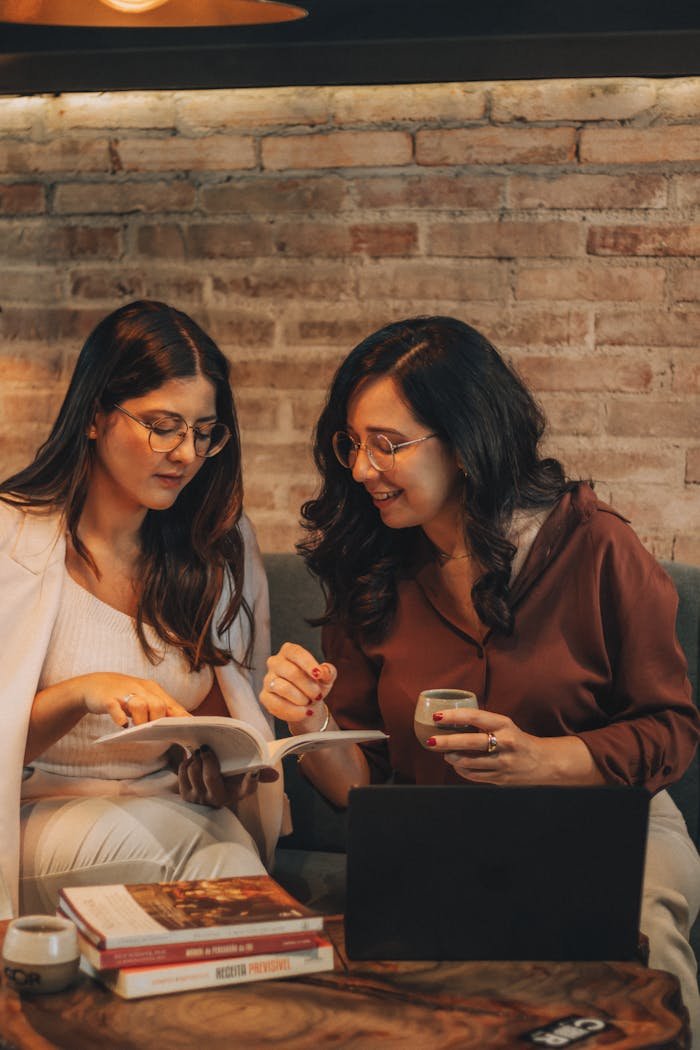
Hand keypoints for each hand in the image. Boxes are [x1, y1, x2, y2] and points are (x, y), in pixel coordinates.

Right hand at [77, 673, 190, 727]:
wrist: (93, 685)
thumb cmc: (123, 695)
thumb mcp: (143, 698)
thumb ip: (158, 709)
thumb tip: (180, 722)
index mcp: (151, 690)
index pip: (170, 703)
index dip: (181, 716)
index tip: (191, 727)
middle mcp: (140, 689)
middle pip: (158, 704)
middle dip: (159, 720)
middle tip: (156, 731)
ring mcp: (123, 693)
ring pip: (139, 704)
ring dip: (141, 720)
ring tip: (137, 729)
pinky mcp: (107, 698)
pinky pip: (115, 707)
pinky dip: (119, 717)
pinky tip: (122, 724)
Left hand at [177, 746, 278, 807]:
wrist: (205, 794)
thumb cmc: (228, 781)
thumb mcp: (242, 778)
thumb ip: (257, 774)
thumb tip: (275, 775)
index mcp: (237, 794)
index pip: (248, 788)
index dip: (251, 780)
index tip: (255, 770)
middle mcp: (218, 799)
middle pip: (211, 777)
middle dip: (208, 759)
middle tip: (207, 747)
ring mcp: (200, 799)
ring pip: (194, 773)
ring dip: (196, 759)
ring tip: (200, 752)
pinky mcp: (186, 795)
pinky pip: (183, 773)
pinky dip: (187, 762)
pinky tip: (192, 759)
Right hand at [261, 643, 336, 733]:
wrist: (308, 704)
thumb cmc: (314, 685)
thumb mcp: (326, 677)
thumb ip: (328, 671)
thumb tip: (324, 671)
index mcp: (289, 651)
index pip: (296, 653)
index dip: (308, 664)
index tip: (318, 675)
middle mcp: (275, 662)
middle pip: (291, 673)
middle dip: (308, 687)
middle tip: (317, 695)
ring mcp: (267, 679)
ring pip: (283, 688)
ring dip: (301, 699)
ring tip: (309, 702)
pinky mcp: (264, 696)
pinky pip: (276, 704)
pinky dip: (294, 711)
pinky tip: (304, 712)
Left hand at [427, 708, 545, 784]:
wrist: (544, 762)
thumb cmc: (518, 740)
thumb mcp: (505, 726)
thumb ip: (483, 724)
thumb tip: (451, 720)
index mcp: (504, 725)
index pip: (475, 717)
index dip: (453, 716)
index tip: (437, 716)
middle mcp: (504, 743)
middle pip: (469, 742)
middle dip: (445, 742)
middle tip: (431, 741)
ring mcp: (503, 762)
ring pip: (468, 762)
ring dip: (452, 758)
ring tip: (445, 754)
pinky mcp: (501, 778)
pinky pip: (473, 775)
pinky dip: (461, 770)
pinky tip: (458, 765)